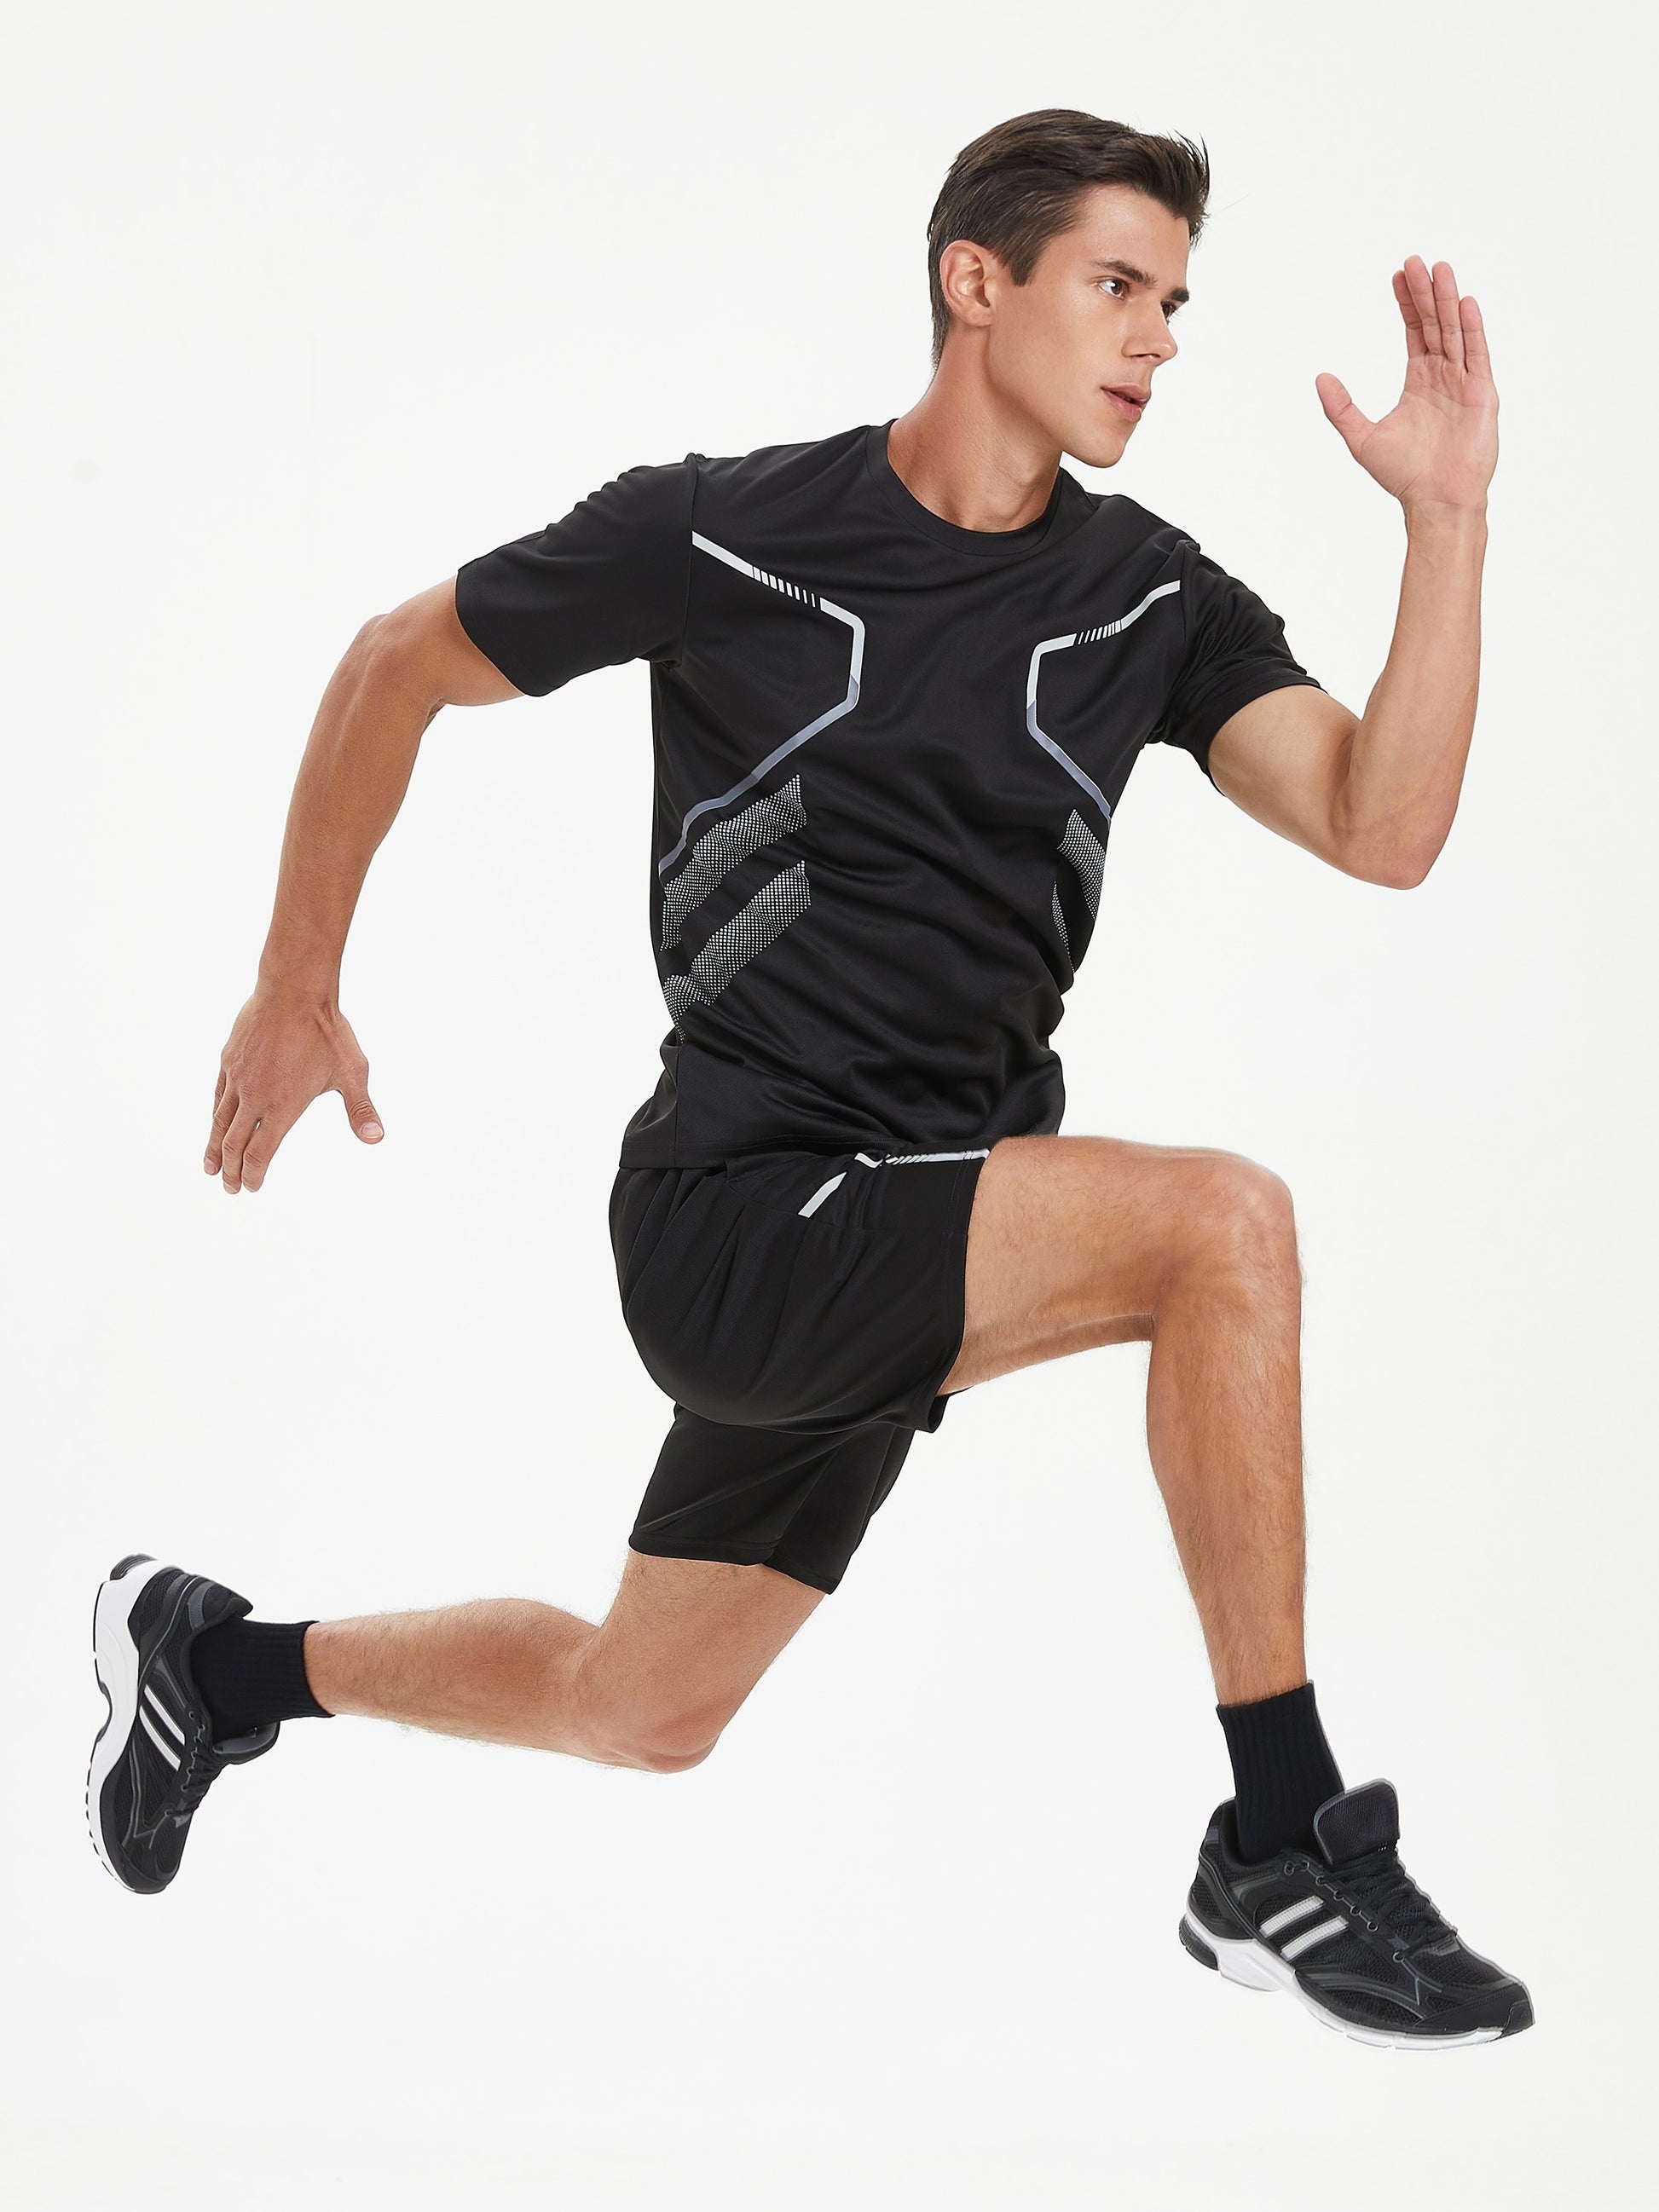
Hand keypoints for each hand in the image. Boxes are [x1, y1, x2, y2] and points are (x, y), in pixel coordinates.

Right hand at [205, 987, 382, 1193]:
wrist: (295, 990)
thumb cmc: (327, 1031)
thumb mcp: (352, 1072)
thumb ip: (361, 1109)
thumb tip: (377, 1139)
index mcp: (283, 1106)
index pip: (260, 1153)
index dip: (253, 1173)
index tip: (251, 1186)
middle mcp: (255, 1096)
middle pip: (235, 1143)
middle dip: (231, 1169)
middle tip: (230, 1187)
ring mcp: (238, 1078)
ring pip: (220, 1121)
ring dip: (215, 1148)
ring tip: (210, 1168)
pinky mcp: (229, 1060)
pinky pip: (217, 1095)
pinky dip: (215, 1116)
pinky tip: (215, 1123)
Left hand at [1315, 256, 1495, 513]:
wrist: (1436, 502)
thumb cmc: (1404, 476)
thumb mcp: (1363, 438)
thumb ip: (1341, 408)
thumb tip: (1320, 378)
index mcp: (1420, 382)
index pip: (1415, 332)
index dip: (1407, 303)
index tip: (1399, 275)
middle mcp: (1443, 377)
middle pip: (1435, 324)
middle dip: (1425, 292)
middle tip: (1416, 260)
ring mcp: (1464, 383)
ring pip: (1455, 331)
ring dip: (1448, 300)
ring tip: (1440, 268)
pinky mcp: (1482, 395)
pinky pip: (1476, 355)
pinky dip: (1472, 329)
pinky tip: (1465, 303)